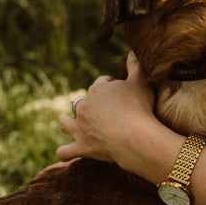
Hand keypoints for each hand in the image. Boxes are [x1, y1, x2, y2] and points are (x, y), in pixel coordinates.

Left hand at [55, 51, 156, 169]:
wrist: (134, 136)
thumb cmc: (139, 108)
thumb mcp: (141, 82)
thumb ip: (136, 66)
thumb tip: (132, 52)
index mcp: (97, 90)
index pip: (101, 84)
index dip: (110, 87)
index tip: (120, 92)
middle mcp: (84, 107)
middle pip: (83, 102)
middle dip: (89, 105)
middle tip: (103, 112)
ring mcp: (80, 128)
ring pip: (66, 122)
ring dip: (66, 122)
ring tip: (68, 122)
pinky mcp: (81, 147)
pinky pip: (65, 151)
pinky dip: (64, 152)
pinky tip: (64, 153)